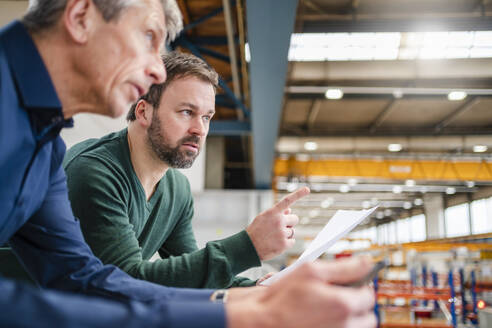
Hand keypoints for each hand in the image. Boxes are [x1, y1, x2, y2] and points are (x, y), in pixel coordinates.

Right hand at [226, 257, 376, 327]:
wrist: (264, 322)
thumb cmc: (283, 297)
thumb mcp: (311, 272)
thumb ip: (344, 267)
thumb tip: (367, 262)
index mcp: (344, 305)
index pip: (368, 295)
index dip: (360, 285)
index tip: (349, 283)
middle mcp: (345, 326)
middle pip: (368, 316)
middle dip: (357, 304)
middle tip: (339, 296)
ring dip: (351, 318)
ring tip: (330, 309)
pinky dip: (339, 326)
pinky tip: (323, 319)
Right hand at [246, 187, 309, 260]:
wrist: (248, 247)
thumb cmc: (255, 232)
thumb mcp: (263, 218)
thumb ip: (276, 213)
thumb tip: (290, 210)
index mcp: (272, 213)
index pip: (287, 201)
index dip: (298, 194)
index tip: (307, 189)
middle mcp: (278, 221)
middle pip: (294, 219)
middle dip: (289, 223)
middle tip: (278, 228)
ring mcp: (282, 233)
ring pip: (293, 231)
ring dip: (286, 234)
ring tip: (274, 237)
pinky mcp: (284, 244)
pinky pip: (292, 241)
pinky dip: (286, 243)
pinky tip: (276, 243)